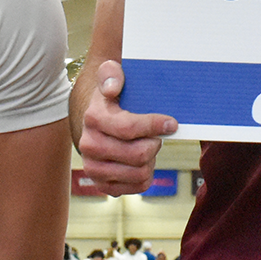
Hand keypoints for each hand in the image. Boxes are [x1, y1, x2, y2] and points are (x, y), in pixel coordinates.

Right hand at [77, 60, 176, 194]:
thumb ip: (111, 73)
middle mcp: (89, 145)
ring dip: (151, 160)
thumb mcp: (110, 77)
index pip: (128, 128)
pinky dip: (147, 174)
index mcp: (93, 118)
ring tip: (148, 147)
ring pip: (139, 173)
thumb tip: (111, 87)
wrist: (96, 123)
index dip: (155, 125)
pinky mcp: (102, 184)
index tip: (171, 123)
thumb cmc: (111, 98)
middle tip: (156, 136)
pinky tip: (143, 161)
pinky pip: (137, 186)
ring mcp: (94, 168)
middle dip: (154, 143)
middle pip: (137, 154)